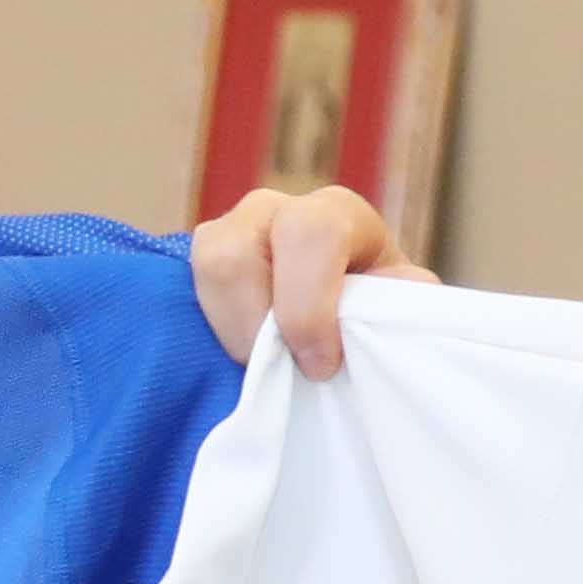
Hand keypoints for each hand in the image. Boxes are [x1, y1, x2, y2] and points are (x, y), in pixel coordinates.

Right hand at [193, 183, 413, 374]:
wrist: (339, 321)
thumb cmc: (373, 317)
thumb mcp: (400, 310)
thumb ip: (403, 302)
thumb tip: (393, 299)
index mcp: (333, 213)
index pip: (310, 235)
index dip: (308, 307)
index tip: (320, 366)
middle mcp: (272, 210)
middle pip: (235, 254)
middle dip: (254, 327)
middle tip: (279, 373)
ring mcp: (225, 233)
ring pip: (203, 269)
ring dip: (228, 331)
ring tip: (258, 366)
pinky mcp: (192, 266)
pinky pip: (179, 294)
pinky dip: (205, 334)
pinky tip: (232, 359)